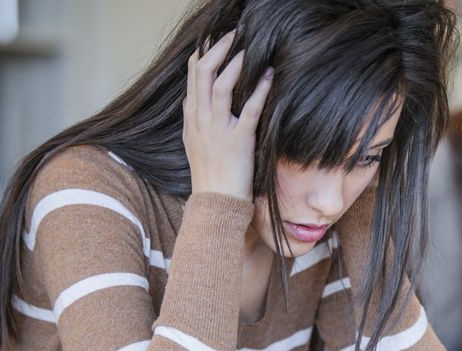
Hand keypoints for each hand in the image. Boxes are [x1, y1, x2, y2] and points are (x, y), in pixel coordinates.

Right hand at [183, 31, 272, 199]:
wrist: (216, 203)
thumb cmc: (210, 175)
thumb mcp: (194, 143)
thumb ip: (194, 119)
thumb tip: (193, 99)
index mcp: (192, 117)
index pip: (192, 75)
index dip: (204, 52)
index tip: (218, 39)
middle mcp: (201, 119)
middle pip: (201, 72)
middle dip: (218, 49)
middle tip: (234, 35)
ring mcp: (218, 129)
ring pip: (220, 86)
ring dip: (236, 63)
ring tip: (249, 49)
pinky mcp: (238, 141)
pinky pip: (248, 109)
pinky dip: (259, 90)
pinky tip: (269, 76)